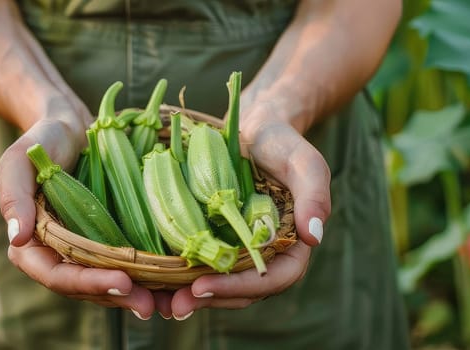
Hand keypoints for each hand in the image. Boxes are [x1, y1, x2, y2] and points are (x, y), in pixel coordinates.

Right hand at [0, 114, 158, 319]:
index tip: (122, 282)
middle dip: (118, 297)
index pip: (57, 276)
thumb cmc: (42, 141)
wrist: (73, 127)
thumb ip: (14, 197)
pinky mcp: (108, 243)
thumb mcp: (19, 160)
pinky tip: (172, 285)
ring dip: (136, 296)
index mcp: (31, 246)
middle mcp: (57, 256)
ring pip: (108, 284)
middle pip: (86, 287)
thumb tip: (16, 238)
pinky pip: (126, 266)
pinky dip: (147, 278)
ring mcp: (85, 252)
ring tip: (168, 304)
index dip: (88, 283)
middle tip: (150, 305)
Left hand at [169, 102, 331, 318]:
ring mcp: (237, 249)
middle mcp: (264, 255)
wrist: (254, 128)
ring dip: (190, 297)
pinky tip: (154, 282)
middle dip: (210, 299)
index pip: (274, 278)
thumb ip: (315, 194)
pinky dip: (180, 278)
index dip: (241, 287)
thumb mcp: (304, 162)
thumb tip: (314, 236)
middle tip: (176, 306)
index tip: (204, 286)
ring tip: (159, 305)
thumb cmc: (282, 144)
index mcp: (291, 245)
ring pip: (219, 284)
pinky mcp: (214, 239)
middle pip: (243, 291)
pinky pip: (200, 265)